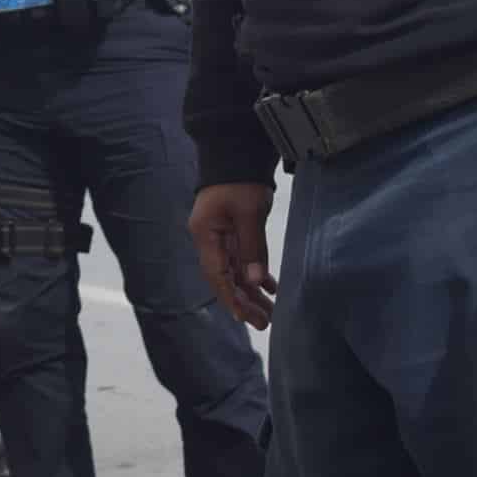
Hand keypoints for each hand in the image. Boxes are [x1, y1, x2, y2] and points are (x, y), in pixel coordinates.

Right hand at [188, 182, 279, 329]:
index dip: (233, 298)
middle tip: (265, 322)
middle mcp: (209, 240)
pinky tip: (270, 287)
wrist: (237, 154)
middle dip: (244, 301)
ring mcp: (219, 237)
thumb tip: (255, 281)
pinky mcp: (231, 233)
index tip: (248, 317)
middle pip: (225, 278)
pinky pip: (242, 260)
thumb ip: (251, 247)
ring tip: (270, 311)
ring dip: (251, 292)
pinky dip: (255, 274)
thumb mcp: (249, 212)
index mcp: (206, 235)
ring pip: (235, 272)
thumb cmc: (240, 181)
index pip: (218, 275)